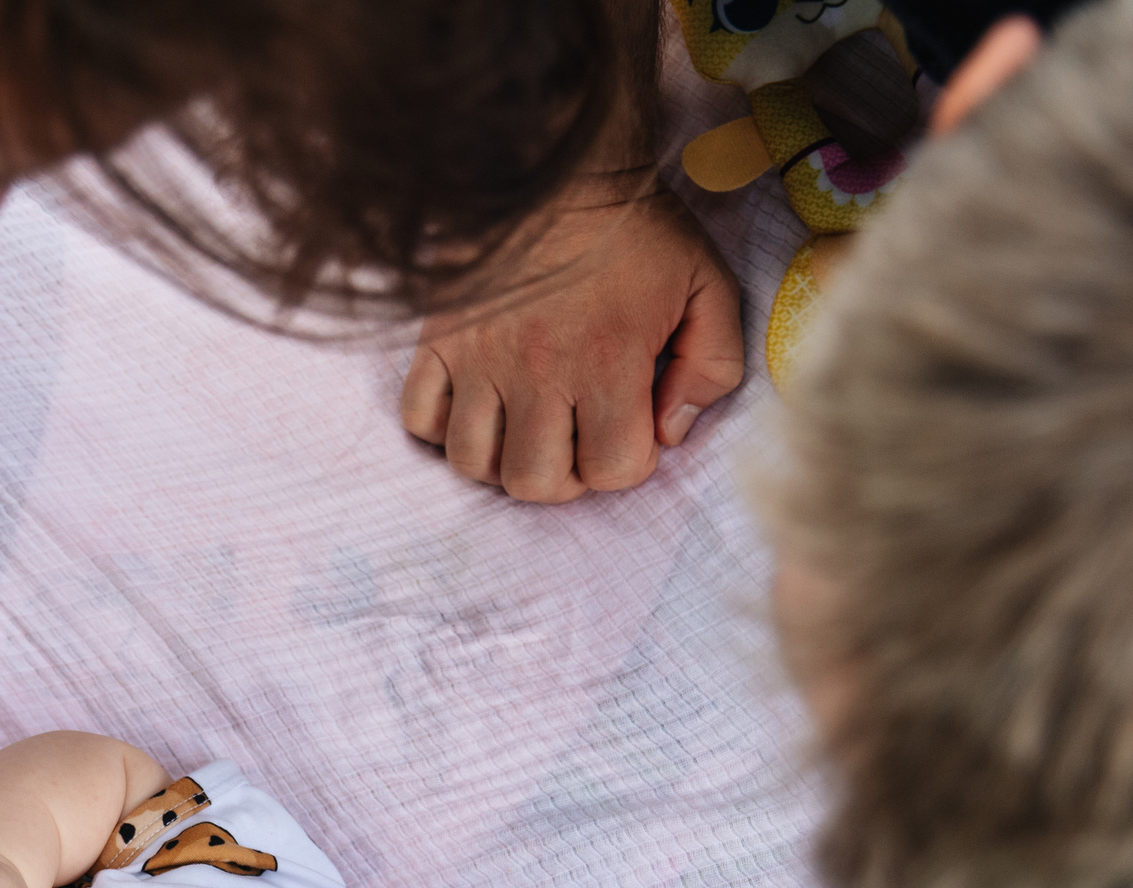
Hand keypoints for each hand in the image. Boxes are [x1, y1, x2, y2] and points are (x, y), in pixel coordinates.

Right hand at [401, 184, 743, 503]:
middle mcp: (537, 372)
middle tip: (579, 440)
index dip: (631, 460)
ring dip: (503, 462)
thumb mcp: (707, 284)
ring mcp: (478, 359)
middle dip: (566, 476)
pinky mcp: (438, 341)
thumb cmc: (635, 226)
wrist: (552, 160)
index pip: (613, 470)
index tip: (634, 425)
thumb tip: (674, 430)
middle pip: (536, 482)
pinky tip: (476, 408)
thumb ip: (713, 366)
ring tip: (527, 431)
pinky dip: (444, 428)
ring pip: (473, 463)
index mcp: (607, 362)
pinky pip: (420, 418)